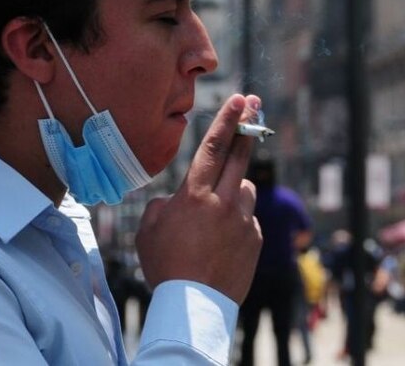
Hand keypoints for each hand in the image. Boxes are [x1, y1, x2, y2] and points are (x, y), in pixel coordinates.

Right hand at [136, 94, 263, 303]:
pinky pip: (249, 219)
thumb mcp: (149, 230)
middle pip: (240, 156)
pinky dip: (238, 221)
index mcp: (195, 195)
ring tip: (216, 213)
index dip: (227, 120)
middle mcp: (224, 202)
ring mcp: (244, 220)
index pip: (214, 147)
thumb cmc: (165, 266)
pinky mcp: (256, 239)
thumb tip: (179, 199)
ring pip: (246, 189)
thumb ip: (164, 204)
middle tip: (255, 108)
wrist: (193, 305)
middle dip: (248, 127)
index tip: (239, 99)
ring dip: (236, 189)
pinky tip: (222, 243)